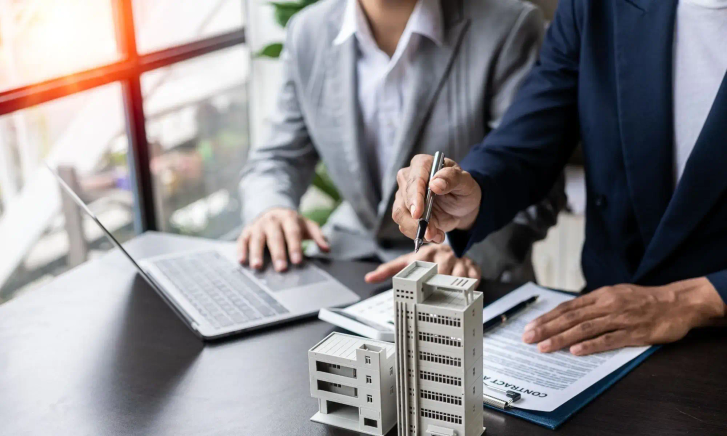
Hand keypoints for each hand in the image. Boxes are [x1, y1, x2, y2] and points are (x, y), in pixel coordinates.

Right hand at [237, 208, 328, 271]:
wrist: (273, 209)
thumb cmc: (292, 223)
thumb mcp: (307, 225)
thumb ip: (318, 236)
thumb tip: (327, 249)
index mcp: (289, 218)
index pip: (293, 233)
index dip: (295, 247)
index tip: (297, 261)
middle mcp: (272, 220)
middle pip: (275, 238)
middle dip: (278, 254)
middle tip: (281, 269)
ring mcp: (258, 225)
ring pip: (257, 239)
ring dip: (256, 253)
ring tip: (257, 267)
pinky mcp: (247, 231)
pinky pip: (242, 240)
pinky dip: (241, 250)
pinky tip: (241, 261)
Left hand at [364, 244, 480, 283]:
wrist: (450, 247)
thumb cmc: (427, 258)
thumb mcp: (407, 261)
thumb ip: (389, 269)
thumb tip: (369, 278)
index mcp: (425, 253)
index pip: (423, 264)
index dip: (423, 275)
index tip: (421, 286)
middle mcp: (442, 254)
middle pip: (443, 271)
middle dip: (440, 283)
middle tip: (437, 294)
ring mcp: (458, 260)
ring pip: (460, 274)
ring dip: (456, 285)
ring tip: (452, 294)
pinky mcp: (472, 265)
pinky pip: (474, 276)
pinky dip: (472, 284)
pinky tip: (467, 290)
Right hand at [392, 155, 481, 243]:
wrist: (462, 205)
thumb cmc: (463, 188)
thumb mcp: (465, 182)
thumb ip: (452, 178)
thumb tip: (435, 184)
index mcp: (422, 164)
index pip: (414, 179)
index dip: (414, 197)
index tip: (418, 214)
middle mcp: (408, 178)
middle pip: (403, 199)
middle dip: (416, 220)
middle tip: (432, 233)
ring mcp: (404, 196)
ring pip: (400, 215)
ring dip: (416, 230)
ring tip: (436, 236)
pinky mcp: (405, 212)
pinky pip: (405, 226)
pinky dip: (418, 234)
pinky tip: (435, 235)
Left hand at [522, 278, 725, 355]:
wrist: (677, 302)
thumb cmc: (644, 300)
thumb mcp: (615, 294)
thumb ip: (593, 304)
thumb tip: (569, 313)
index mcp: (601, 295)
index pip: (568, 307)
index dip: (548, 317)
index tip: (531, 327)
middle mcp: (607, 305)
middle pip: (571, 317)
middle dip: (547, 328)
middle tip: (528, 338)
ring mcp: (620, 319)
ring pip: (585, 329)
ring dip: (562, 338)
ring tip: (544, 347)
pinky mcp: (634, 333)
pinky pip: (609, 339)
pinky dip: (591, 345)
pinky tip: (575, 351)